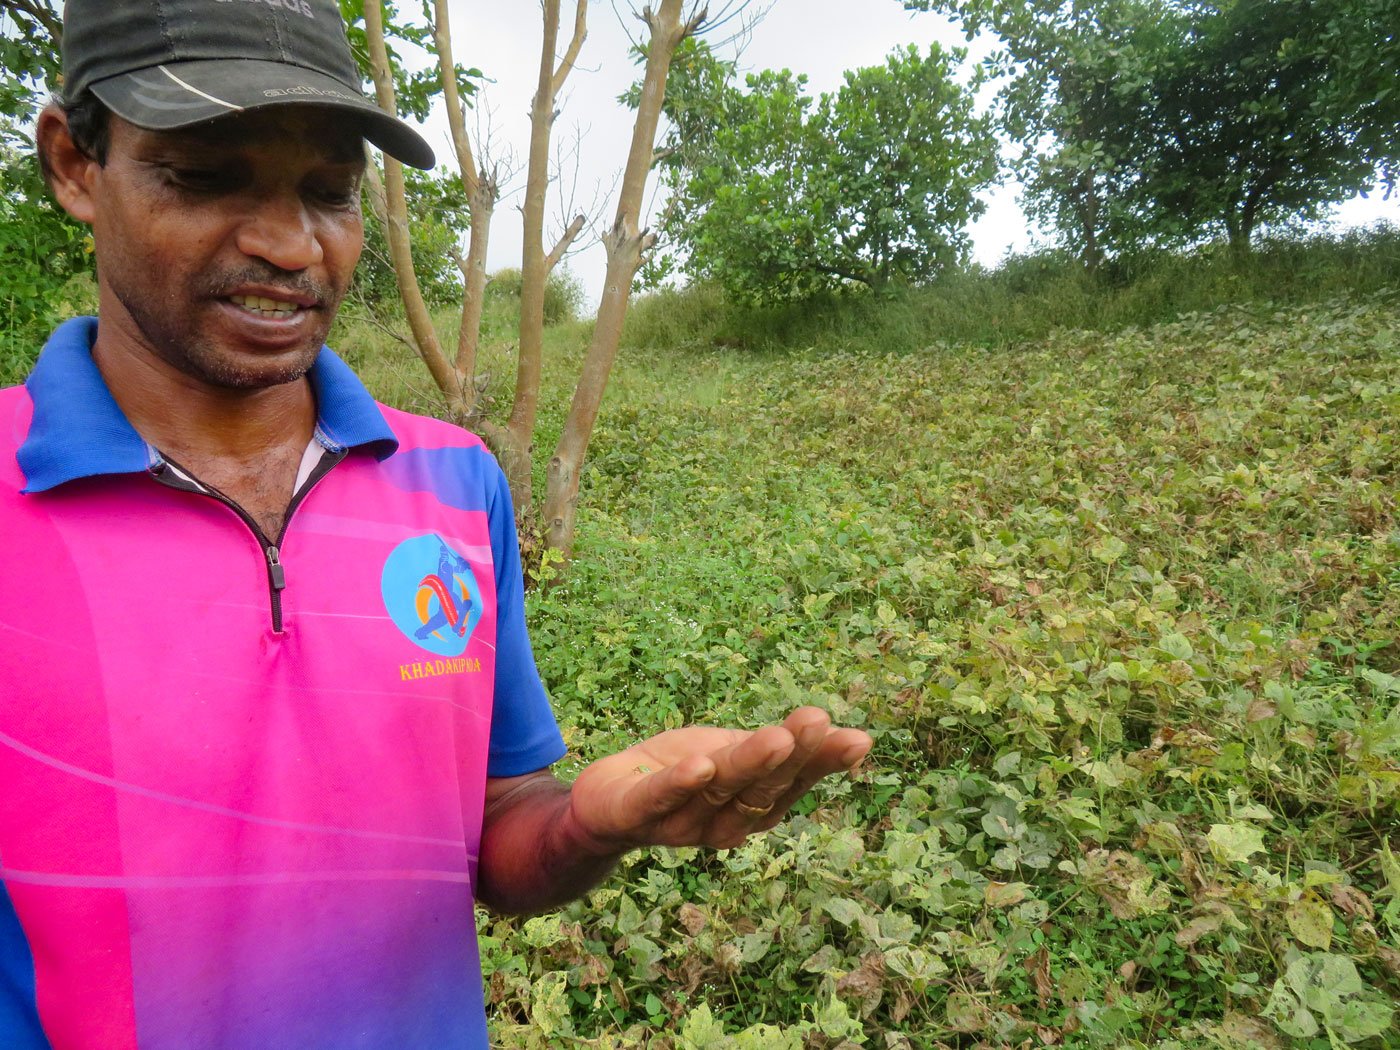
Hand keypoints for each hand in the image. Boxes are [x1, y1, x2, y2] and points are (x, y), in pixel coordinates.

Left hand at [563, 706, 871, 852]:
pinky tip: (699, 765)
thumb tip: (861, 740)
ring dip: (747, 764)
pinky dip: (680, 784)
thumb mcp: (738, 756)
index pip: (791, 785)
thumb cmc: (684, 776)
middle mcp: (721, 824)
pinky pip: (659, 799)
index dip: (821, 763)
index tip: (854, 738)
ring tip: (777, 736)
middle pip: (759, 789)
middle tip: (816, 722)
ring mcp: (678, 823)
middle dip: (789, 757)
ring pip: (717, 791)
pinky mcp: (634, 814)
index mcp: (751, 809)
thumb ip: (788, 753)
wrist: (604, 802)